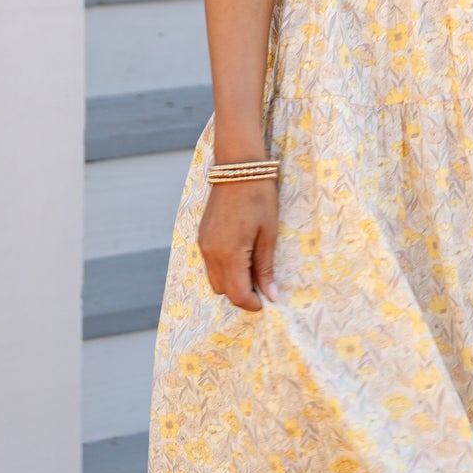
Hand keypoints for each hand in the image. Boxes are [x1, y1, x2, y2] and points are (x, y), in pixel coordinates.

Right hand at [197, 177, 279, 310]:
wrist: (237, 168)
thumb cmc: (259, 198)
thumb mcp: (268, 234)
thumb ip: (265, 268)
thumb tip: (271, 296)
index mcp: (229, 254)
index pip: (237, 295)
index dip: (253, 304)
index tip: (268, 301)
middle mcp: (211, 253)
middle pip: (224, 292)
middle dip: (243, 294)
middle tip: (263, 283)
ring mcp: (203, 245)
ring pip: (215, 280)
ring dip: (232, 282)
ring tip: (253, 268)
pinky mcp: (201, 237)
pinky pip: (210, 265)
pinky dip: (225, 270)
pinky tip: (242, 256)